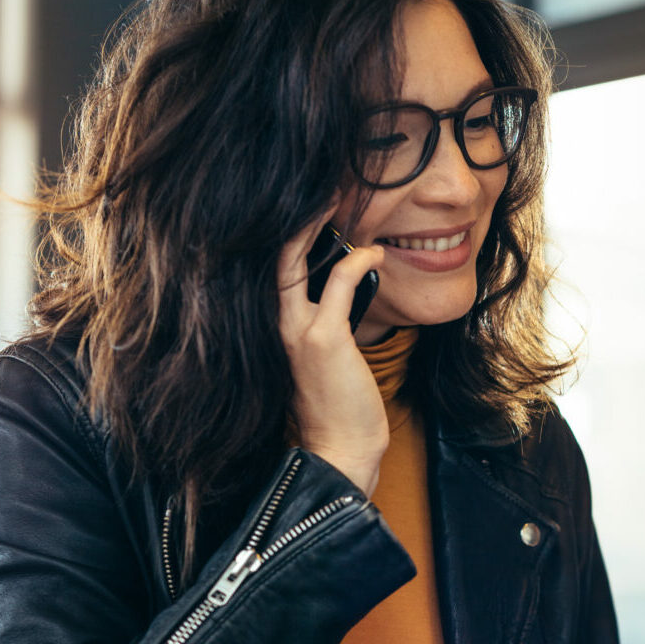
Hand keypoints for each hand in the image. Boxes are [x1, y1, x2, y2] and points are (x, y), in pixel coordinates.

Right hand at [277, 205, 388, 496]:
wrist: (339, 453)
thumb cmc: (339, 410)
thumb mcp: (327, 360)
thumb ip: (328, 324)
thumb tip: (347, 291)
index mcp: (276, 328)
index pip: (270, 270)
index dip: (284, 236)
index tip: (307, 210)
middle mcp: (277, 325)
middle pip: (271, 256)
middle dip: (292, 219)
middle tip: (318, 190)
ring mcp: (297, 330)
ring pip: (292, 260)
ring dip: (315, 226)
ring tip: (336, 201)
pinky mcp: (323, 339)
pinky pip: (337, 282)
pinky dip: (357, 261)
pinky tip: (374, 252)